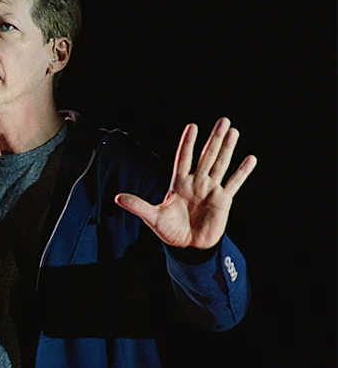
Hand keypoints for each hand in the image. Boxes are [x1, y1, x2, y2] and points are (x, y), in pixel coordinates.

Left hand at [115, 118, 257, 249]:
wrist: (188, 247)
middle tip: (223, 120)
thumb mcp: (152, 217)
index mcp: (178, 183)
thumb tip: (117, 197)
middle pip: (206, 156)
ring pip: (220, 164)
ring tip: (234, 131)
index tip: (192, 126)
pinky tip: (250, 159)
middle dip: (214, 138)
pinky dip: (242, 171)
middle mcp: (196, 182)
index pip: (184, 158)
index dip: (187, 143)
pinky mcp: (223, 200)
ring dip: (227, 148)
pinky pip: (234, 183)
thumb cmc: (169, 231)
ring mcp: (211, 190)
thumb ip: (137, 206)